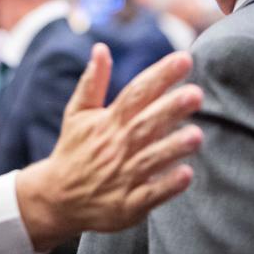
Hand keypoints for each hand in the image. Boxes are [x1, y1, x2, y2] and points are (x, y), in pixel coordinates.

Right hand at [16, 44, 202, 251]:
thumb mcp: (78, 114)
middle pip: (145, 124)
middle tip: (196, 94)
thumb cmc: (74, 150)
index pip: (135, 93)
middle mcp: (116, 147)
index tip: (184, 59)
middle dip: (170, 109)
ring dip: (172, 147)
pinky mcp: (127, 205)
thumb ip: (93, 82)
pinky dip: (166, 185)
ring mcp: (122, 177)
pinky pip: (149, 194)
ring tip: (197, 134)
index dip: (159, 76)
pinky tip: (186, 174)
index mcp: (106, 122)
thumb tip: (101, 48)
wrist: (57, 200)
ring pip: (150, 159)